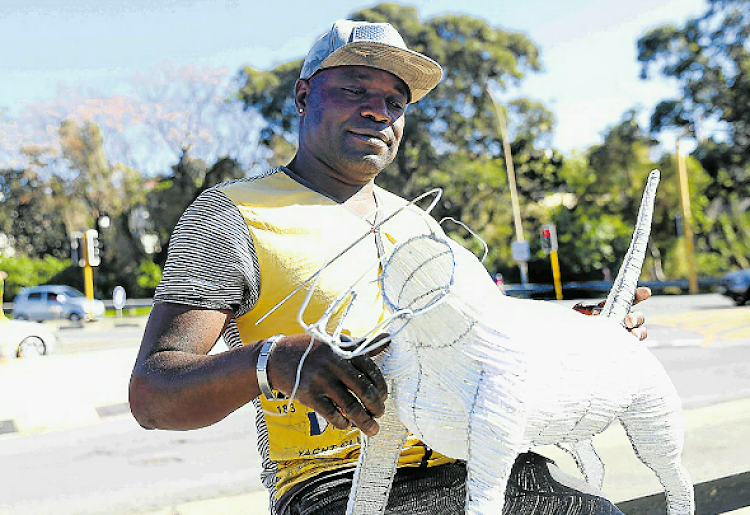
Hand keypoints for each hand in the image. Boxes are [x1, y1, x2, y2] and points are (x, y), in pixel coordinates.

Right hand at [265, 334, 388, 436]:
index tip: (383, 397)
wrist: (276, 358)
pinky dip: (343, 423)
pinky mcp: (309, 395)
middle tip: (379, 414)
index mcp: (343, 348)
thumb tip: (388, 339)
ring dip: (365, 421)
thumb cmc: (311, 350)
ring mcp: (321, 380)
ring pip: (351, 407)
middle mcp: (334, 363)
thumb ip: (361, 345)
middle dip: (376, 407)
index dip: (381, 387)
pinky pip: (332, 415)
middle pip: (364, 390)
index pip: (371, 370)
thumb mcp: (335, 342)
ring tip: (372, 428)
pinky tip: (347, 425)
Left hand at [573, 287, 650, 340]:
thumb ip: (587, 308)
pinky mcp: (628, 343)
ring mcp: (628, 331)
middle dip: (636, 317)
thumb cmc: (584, 321)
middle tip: (628, 320)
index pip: (631, 298)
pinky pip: (636, 343)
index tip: (646, 292)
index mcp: (618, 306)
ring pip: (641, 330)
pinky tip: (630, 342)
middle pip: (638, 316)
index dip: (639, 294)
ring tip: (632, 334)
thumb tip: (588, 309)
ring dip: (639, 331)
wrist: (580, 337)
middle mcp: (626, 318)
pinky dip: (635, 342)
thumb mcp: (584, 311)